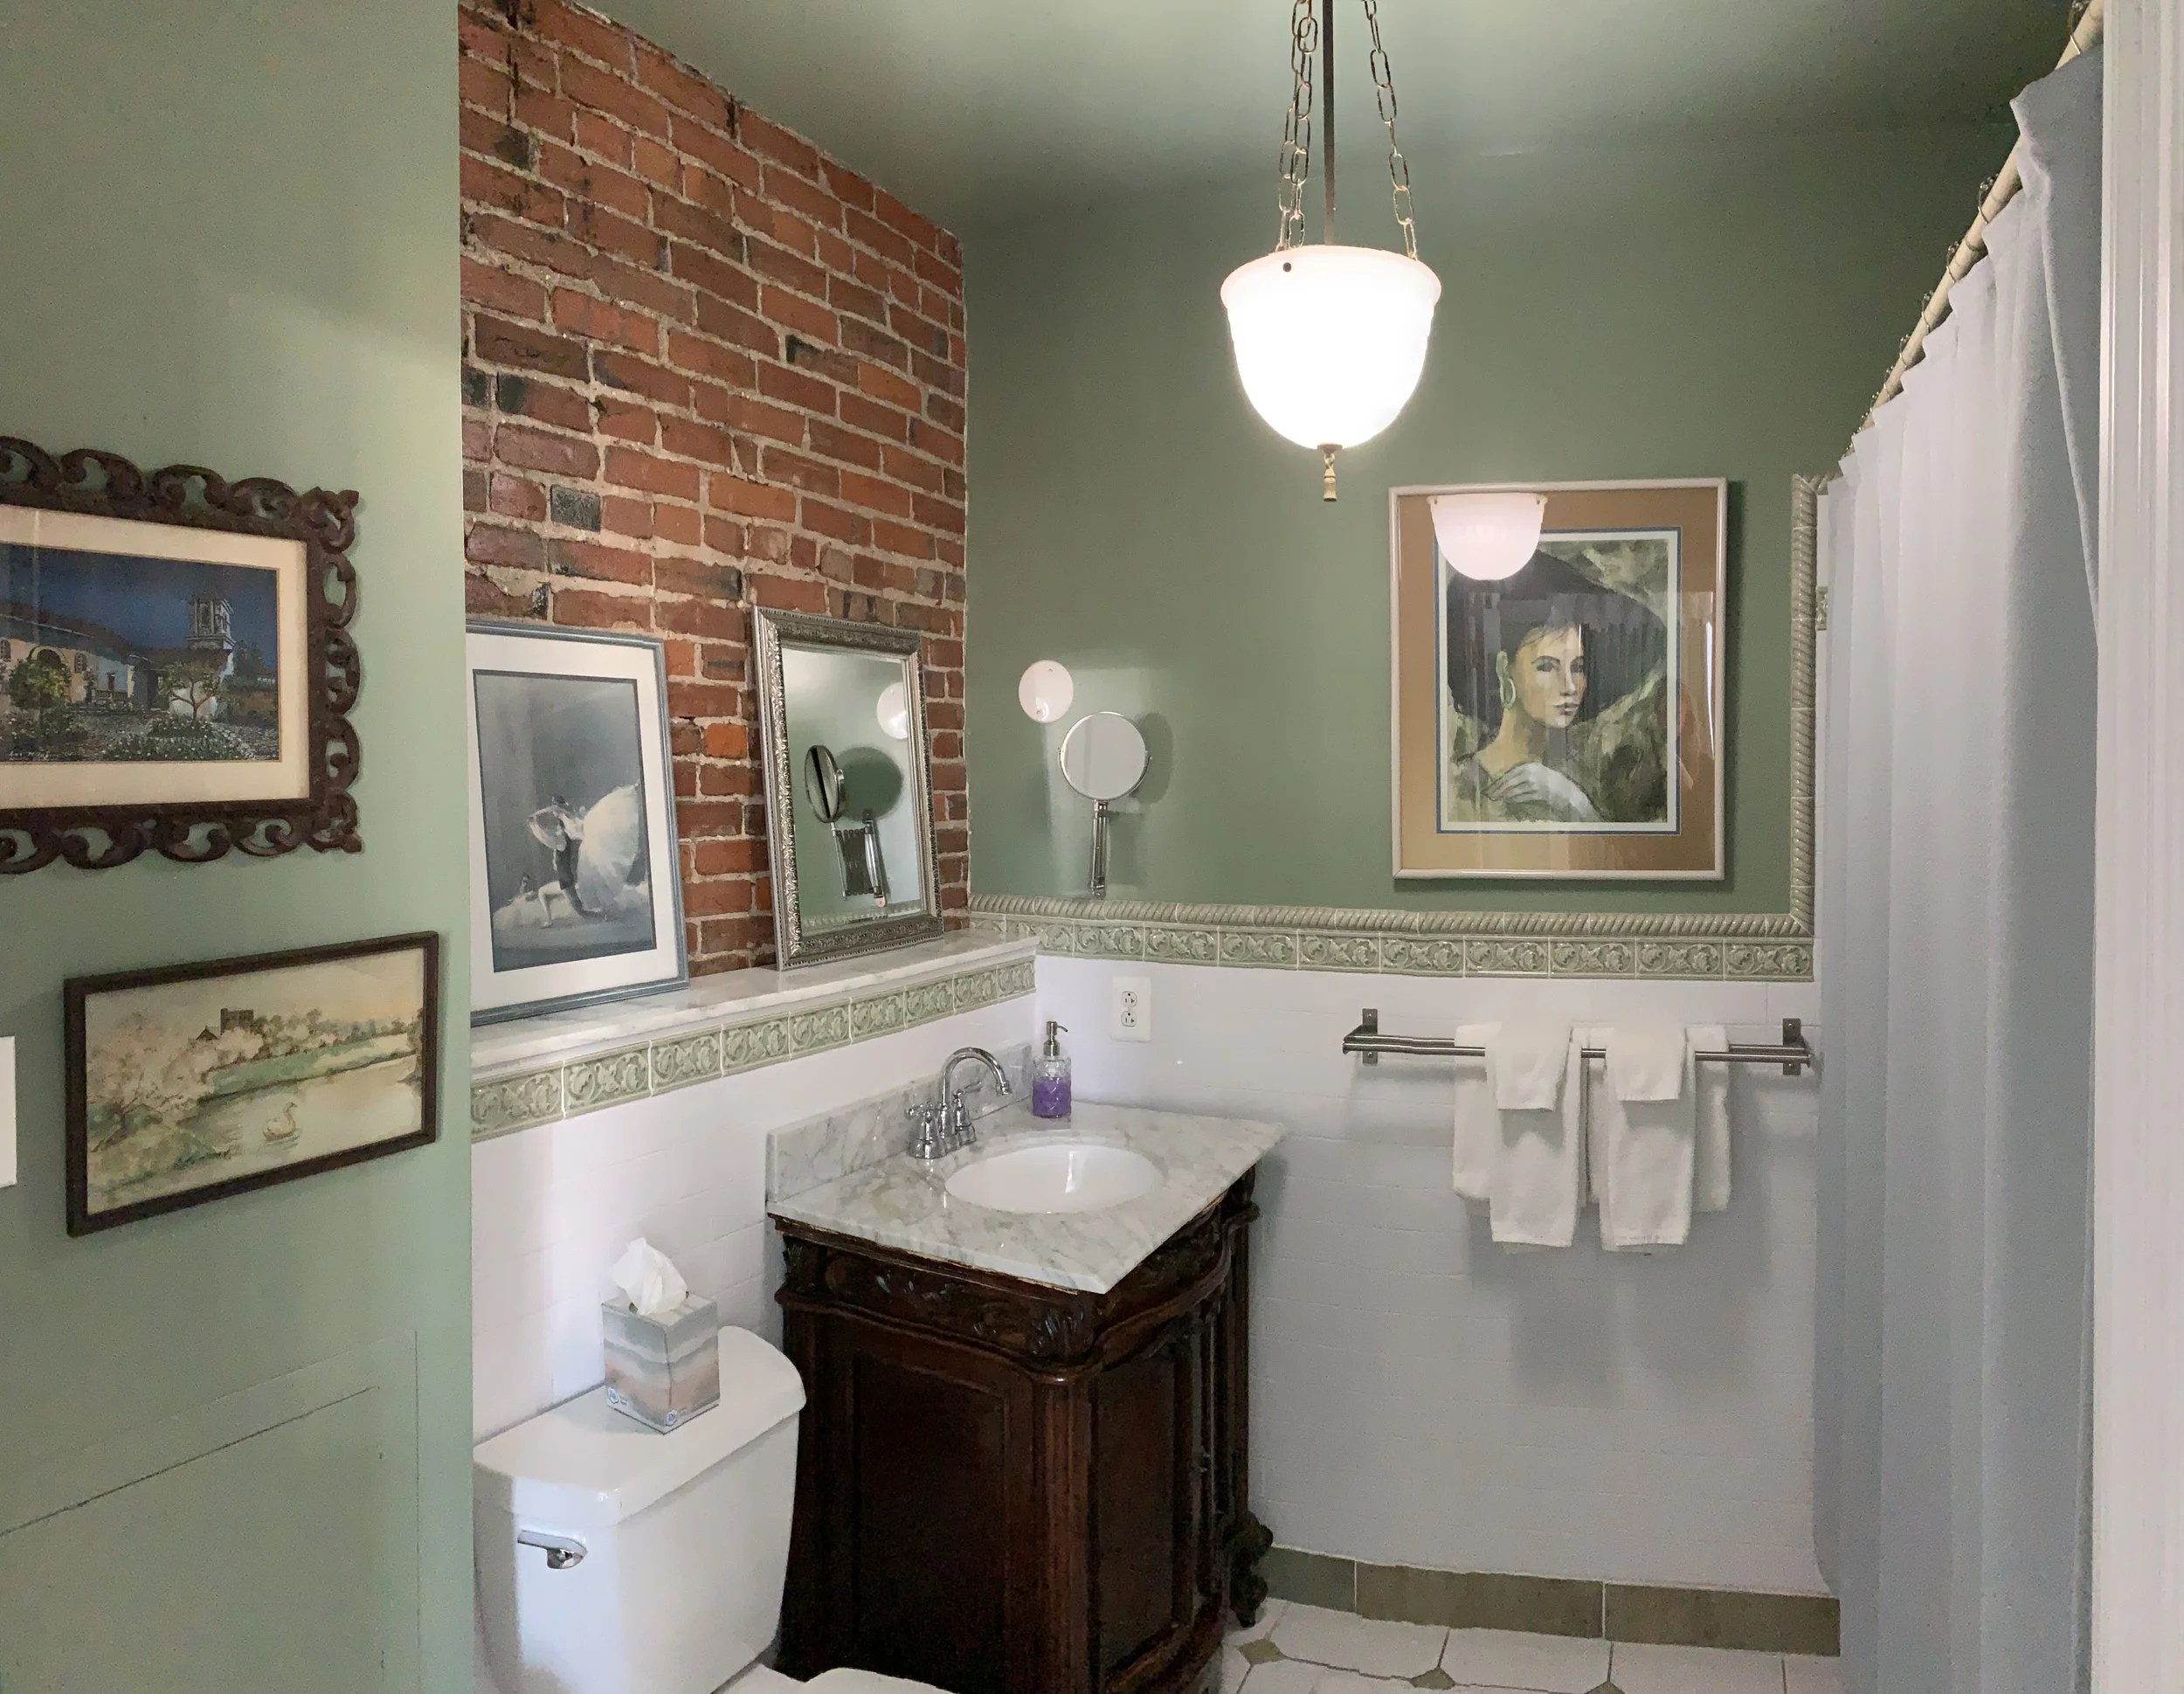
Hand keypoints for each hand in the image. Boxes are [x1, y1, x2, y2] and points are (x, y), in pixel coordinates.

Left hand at [1486, 761, 1600, 821]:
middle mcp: (1531, 772)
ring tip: (1497, 799)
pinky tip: (1508, 802)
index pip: (1510, 774)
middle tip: (1490, 795)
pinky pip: (1521, 797)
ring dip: (1504, 795)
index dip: (1499, 781)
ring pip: (1514, 790)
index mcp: (1531, 766)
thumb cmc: (1552, 784)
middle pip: (1509, 781)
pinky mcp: (1537, 793)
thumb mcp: (1538, 774)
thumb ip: (1523, 775)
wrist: (1568, 792)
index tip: (1491, 787)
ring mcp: (1535, 782)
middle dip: (1498, 789)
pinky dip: (1513, 800)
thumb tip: (1505, 782)